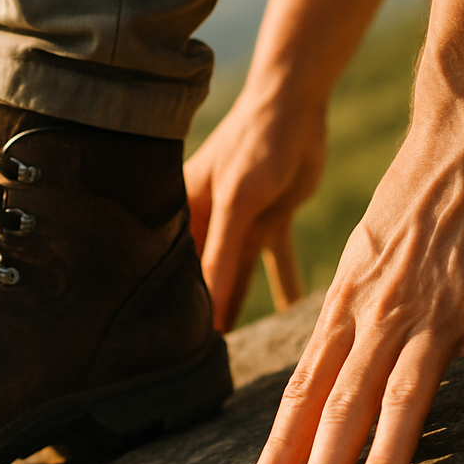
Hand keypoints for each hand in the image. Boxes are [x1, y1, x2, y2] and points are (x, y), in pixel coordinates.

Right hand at [185, 91, 324, 330]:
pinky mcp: (268, 221)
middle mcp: (204, 223)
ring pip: (234, 273)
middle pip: (200, 275)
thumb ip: (222, 258)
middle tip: (198, 359)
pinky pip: (272, 261)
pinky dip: (281, 283)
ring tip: (231, 348)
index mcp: (181, 213)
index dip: (169, 304)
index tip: (167, 347)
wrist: (297, 104)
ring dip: (236, 303)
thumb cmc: (254, 143)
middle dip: (200, 310)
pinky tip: (289, 313)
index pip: (171, 268)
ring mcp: (237, 224)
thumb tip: (209, 312)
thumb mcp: (236, 204)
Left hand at [248, 118, 463, 463]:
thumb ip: (347, 318)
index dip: (279, 447)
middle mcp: (381, 318)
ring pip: (403, 401)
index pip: (303, 391)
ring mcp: (437, 314)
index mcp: (346, 309)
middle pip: (341, 408)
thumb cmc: (409, 205)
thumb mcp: (360, 261)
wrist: (463, 143)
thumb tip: (324, 370)